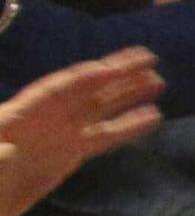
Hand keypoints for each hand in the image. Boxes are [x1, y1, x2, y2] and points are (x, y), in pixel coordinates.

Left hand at [0, 52, 163, 215]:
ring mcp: (61, 136)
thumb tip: (9, 150)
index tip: (113, 68)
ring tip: (157, 82)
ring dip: (127, 95)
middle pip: (86, 93)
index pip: (59, 91)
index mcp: (22, 115)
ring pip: (100, 110)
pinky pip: (105, 136)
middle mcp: (47, 119)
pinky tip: (151, 117)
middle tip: (149, 60)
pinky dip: (128, 126)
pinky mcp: (70, 155)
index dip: (85, 79)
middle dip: (116, 76)